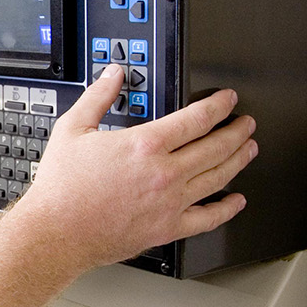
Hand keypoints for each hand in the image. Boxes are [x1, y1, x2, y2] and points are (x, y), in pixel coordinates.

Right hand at [18, 63, 257, 269]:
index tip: (228, 100)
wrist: (58, 231)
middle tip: (246, 123)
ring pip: (218, 177)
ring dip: (239, 160)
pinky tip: (236, 201)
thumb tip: (113, 75)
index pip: (196, 119)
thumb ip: (98, 97)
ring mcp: (170, 203)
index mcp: (145, 145)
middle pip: (216, 147)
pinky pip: (208, 218)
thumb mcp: (73, 129)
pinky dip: (227, 209)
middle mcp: (165, 173)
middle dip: (237, 131)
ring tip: (249, 149)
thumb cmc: (62, 187)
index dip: (218, 106)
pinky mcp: (168, 228)